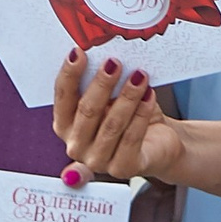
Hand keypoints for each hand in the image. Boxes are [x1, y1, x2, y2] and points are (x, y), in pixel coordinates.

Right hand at [52, 49, 181, 182]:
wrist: (158, 142)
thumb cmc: (128, 116)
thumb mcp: (111, 97)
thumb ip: (99, 84)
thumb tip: (102, 58)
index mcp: (65, 125)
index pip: (62, 98)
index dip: (69, 74)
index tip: (78, 52)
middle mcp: (76, 146)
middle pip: (87, 111)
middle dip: (101, 83)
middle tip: (114, 62)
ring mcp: (98, 161)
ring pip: (112, 124)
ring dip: (126, 96)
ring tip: (139, 75)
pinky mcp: (123, 168)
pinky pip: (131, 137)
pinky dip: (141, 114)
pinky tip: (149, 95)